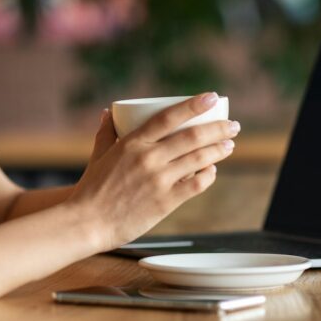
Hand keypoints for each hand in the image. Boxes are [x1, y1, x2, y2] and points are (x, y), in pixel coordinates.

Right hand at [68, 92, 240, 251]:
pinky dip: (208, 175)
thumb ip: (107, 133)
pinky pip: (195, 185)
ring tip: (229, 145)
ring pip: (198, 159)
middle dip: (218, 128)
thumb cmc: (91, 190)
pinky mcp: (165, 201)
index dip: (193, 105)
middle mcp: (148, 158)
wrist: (87, 223)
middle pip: (192, 137)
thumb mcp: (98, 155)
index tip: (211, 97)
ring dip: (218, 150)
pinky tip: (212, 171)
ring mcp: (158, 180)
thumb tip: (109, 112)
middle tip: (232, 125)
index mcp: (132, 143)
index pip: (169, 117)